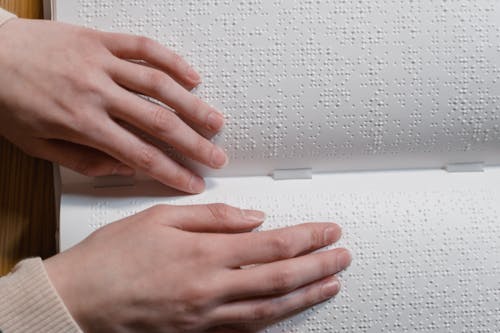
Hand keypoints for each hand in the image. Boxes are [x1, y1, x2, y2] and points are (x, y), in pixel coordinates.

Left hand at [0, 19, 226, 192]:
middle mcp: (97, 93)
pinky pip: (144, 47)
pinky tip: (192, 76)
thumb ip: (85, 161)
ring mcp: (101, 62)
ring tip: (216, 122)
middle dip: (193, 144)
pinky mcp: (100, 39)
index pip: (140, 155)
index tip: (192, 182)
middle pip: (158, 122)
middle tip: (216, 158)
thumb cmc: (7, 100)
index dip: (171, 173)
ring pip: (159, 85)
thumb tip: (126, 167)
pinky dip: (172, 61)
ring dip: (193, 106)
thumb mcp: (38, 145)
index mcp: (81, 123)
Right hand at [44, 204, 351, 332]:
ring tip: (331, 284)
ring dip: (306, 296)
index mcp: (203, 255)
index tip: (328, 231)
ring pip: (270, 309)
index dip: (307, 238)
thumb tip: (254, 218)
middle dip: (318, 266)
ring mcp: (206, 317)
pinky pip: (246, 328)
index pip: (271, 245)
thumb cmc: (113, 256)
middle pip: (280, 279)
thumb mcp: (160, 218)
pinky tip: (290, 310)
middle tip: (343, 256)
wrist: (79, 301)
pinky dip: (274, 318)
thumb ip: (212, 217)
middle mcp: (210, 289)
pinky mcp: (198, 332)